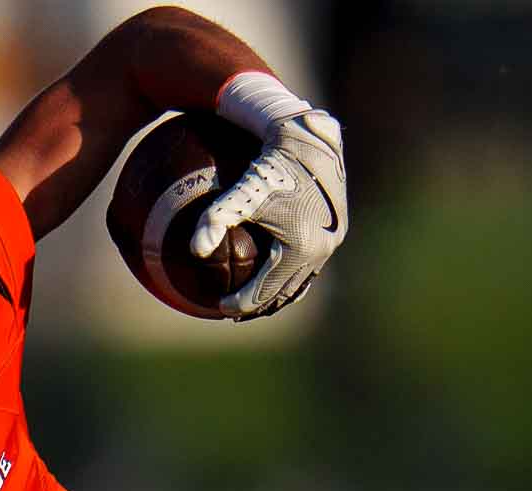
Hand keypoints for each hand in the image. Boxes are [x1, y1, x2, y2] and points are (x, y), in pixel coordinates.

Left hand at [191, 109, 346, 318]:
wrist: (306, 139)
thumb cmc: (269, 167)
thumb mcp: (239, 194)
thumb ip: (213, 221)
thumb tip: (195, 251)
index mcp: (300, 248)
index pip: (265, 291)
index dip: (240, 303)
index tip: (219, 307)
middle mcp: (322, 249)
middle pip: (284, 292)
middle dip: (257, 305)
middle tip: (231, 310)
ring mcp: (332, 241)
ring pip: (300, 282)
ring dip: (276, 295)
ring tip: (249, 301)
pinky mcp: (336, 231)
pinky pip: (311, 266)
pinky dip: (291, 277)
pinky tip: (271, 279)